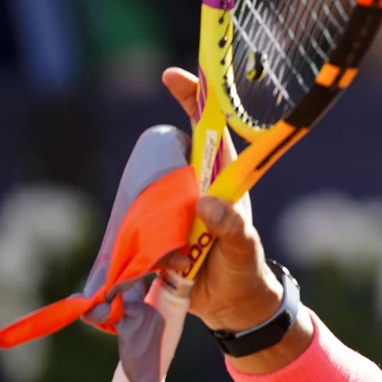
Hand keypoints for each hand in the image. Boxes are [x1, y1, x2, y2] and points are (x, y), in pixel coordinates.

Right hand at [154, 68, 282, 332]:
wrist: (229, 306)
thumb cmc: (243, 269)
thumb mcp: (243, 250)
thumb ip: (232, 229)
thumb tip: (210, 206)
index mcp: (222, 179)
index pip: (209, 130)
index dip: (194, 99)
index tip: (174, 75)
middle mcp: (196, 186)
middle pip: (168, 157)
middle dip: (160, 171)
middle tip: (182, 212)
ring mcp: (174, 206)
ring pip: (149, 192)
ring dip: (158, 222)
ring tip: (189, 255)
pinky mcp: (155, 228)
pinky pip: (138, 225)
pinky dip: (145, 243)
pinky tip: (173, 267)